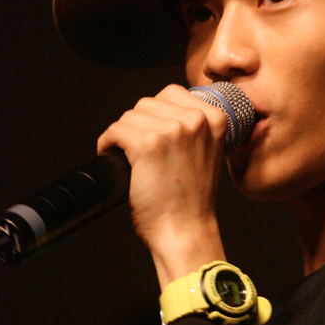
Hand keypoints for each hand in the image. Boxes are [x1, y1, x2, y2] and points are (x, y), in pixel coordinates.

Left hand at [97, 84, 227, 287]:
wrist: (186, 232)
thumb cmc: (192, 202)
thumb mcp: (207, 154)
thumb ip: (194, 129)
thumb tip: (161, 111)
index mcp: (216, 119)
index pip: (172, 93)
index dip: (156, 112)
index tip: (152, 131)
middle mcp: (196, 120)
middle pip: (148, 102)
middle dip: (138, 124)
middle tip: (138, 150)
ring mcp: (172, 131)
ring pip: (130, 116)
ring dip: (122, 135)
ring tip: (127, 156)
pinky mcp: (147, 144)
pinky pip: (116, 130)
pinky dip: (108, 143)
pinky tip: (112, 156)